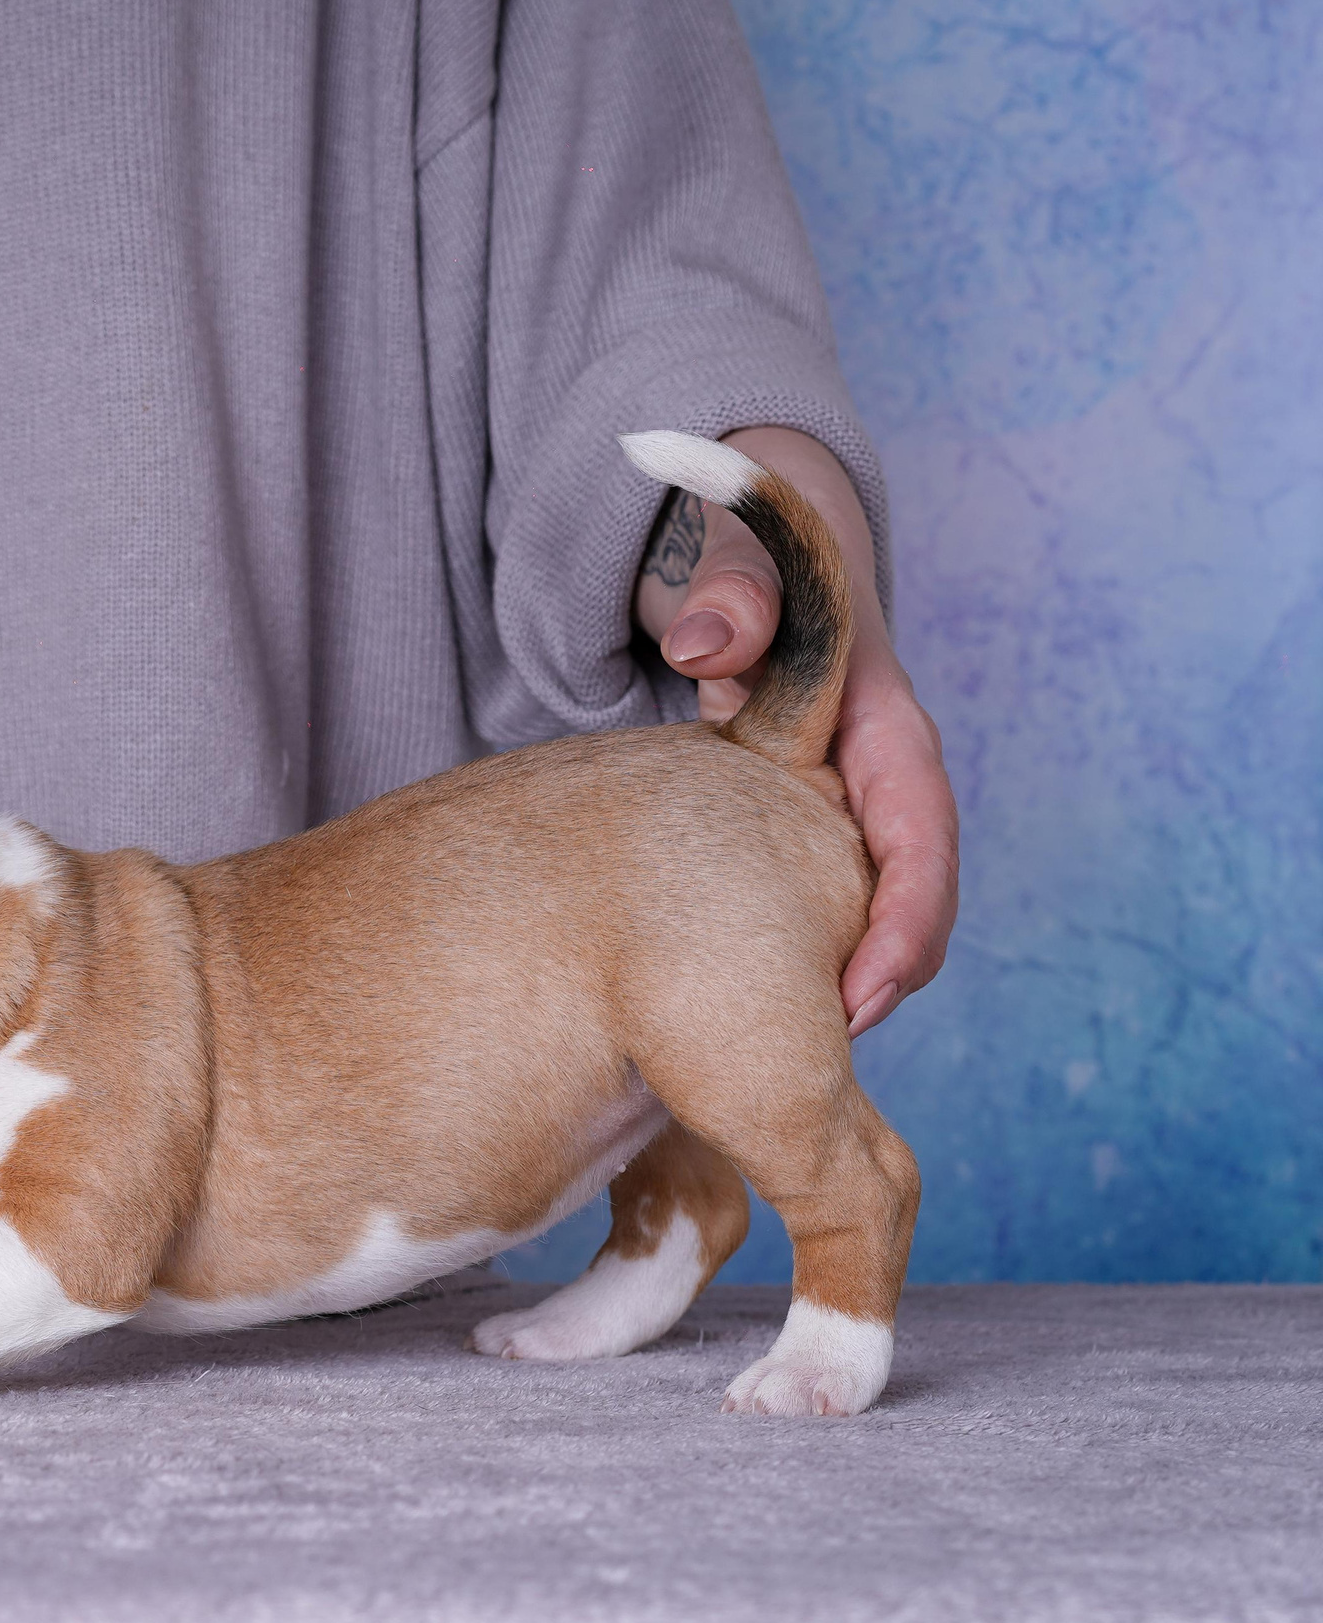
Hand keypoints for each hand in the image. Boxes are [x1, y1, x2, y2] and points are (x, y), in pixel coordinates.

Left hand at [634, 428, 958, 1035]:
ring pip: (866, 914)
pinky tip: (744, 1007)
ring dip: (842, 982)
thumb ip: (730, 599)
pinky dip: (799, 959)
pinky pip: (819, 909)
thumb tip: (702, 648)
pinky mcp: (808, 836)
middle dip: (882, 977)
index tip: (869, 990)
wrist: (745, 571)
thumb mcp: (744, 567)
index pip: (920, 835)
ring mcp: (847, 814)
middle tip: (825, 1051)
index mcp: (887, 730)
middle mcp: (881, 782)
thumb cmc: (753, 572)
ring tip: (791, 1054)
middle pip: (910, 897)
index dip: (906, 919)